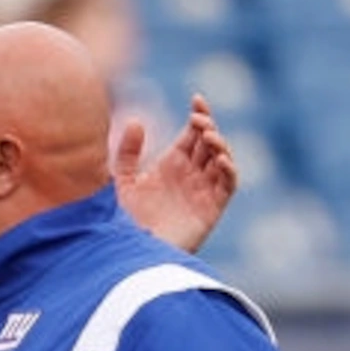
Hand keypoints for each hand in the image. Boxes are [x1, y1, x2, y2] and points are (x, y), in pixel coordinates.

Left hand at [114, 94, 238, 253]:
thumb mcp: (121, 181)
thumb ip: (127, 152)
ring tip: (208, 137)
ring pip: (223, 161)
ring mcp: (202, 192)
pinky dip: (229, 170)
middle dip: (209, 127)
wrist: (129, 252)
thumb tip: (136, 120)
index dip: (199, 114)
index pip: (193, 133)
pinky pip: (228, 186)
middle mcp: (190, 176)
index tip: (196, 98)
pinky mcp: (210, 210)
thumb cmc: (123, 220)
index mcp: (172, 165)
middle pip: (209, 143)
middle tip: (199, 120)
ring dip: (221, 145)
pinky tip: (221, 159)